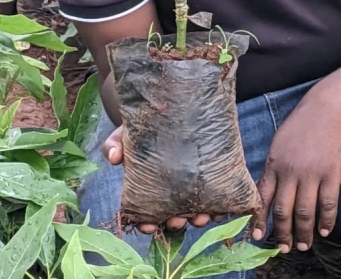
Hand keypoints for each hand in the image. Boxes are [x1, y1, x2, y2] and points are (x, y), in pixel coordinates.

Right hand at [102, 124, 220, 233]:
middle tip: (178, 220)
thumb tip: (114, 158)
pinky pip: (219, 197)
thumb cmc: (145, 130)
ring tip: (204, 216)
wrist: (170, 113)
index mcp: (148, 190)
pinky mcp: (212, 177)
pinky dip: (223, 205)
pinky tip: (225, 205)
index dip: (147, 223)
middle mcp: (170, 194)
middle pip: (174, 216)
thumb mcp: (126, 135)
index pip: (146, 214)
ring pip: (197, 211)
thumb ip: (114, 145)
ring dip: (200, 218)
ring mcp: (192, 188)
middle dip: (177, 222)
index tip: (149, 226)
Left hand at [250, 92, 340, 252]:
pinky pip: (328, 202)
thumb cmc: (302, 124)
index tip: (257, 237)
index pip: (262, 198)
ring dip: (303, 233)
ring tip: (303, 246)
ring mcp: (312, 173)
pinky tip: (325, 230)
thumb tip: (269, 192)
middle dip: (282, 233)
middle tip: (283, 249)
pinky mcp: (332, 173)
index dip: (259, 220)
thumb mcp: (279, 143)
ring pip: (305, 212)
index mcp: (273, 164)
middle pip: (283, 211)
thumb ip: (274, 168)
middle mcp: (290, 172)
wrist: (329, 107)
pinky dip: (327, 220)